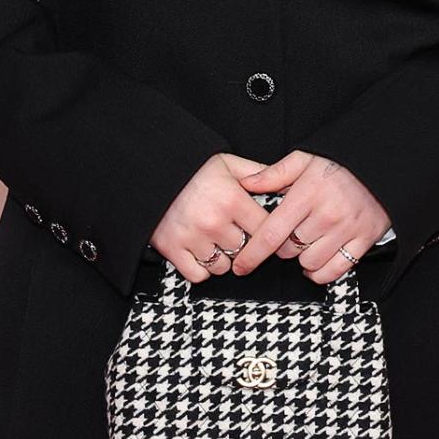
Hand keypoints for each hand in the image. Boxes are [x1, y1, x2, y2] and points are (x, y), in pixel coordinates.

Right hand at [149, 152, 276, 282]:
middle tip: (236, 233)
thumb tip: (289, 184)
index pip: (266, 230)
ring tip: (216, 241)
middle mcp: (214, 222)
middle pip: (246, 251)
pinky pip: (199, 275)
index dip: (268, 232)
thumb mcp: (228, 163)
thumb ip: (259, 173)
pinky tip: (202, 252)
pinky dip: (202, 269)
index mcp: (232, 199)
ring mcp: (192, 238)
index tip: (264, 231)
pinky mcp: (172, 249)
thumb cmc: (192, 169)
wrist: (150, 173)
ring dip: (223, 259)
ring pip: (224, 267)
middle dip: (244, 245)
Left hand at [230, 149, 392, 283]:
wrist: (384, 166)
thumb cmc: (340, 163)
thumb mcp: (305, 159)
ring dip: (302, 258)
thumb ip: (274, 173)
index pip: (271, 233)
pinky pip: (334, 271)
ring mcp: (346, 231)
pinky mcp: (364, 242)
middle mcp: (326, 215)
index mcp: (307, 195)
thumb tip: (247, 183)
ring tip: (307, 242)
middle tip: (290, 232)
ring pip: (309, 263)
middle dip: (282, 246)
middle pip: (288, 251)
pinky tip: (318, 260)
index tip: (240, 265)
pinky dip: (321, 272)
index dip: (252, 254)